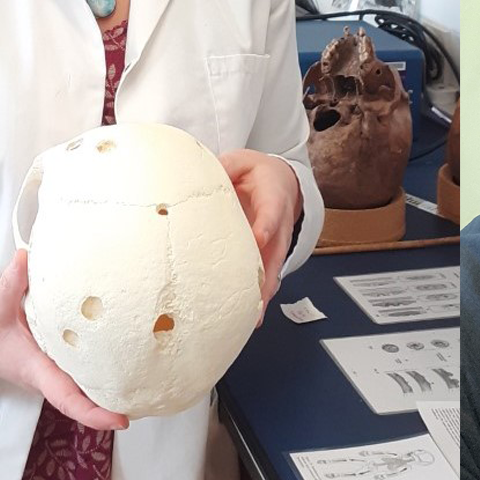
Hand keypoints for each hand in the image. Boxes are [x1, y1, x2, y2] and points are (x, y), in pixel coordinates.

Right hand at [0, 250, 129, 430]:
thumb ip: (11, 281)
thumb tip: (25, 256)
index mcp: (36, 369)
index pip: (68, 399)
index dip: (95, 413)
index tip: (122, 420)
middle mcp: (47, 375)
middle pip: (84, 399)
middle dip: (114, 404)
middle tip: (151, 397)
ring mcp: (50, 371)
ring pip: (83, 387)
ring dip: (109, 388)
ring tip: (146, 381)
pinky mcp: (51, 361)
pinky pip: (78, 372)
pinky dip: (99, 370)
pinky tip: (123, 356)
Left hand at [218, 149, 302, 325]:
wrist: (283, 180)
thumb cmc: (259, 173)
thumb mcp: (242, 161)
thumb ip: (224, 168)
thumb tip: (196, 178)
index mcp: (274, 196)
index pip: (272, 213)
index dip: (265, 227)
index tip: (258, 239)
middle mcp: (280, 223)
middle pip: (276, 252)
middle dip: (266, 276)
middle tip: (255, 296)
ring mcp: (277, 242)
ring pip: (273, 271)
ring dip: (263, 295)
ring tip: (251, 318)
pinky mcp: (270, 255)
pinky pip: (267, 277)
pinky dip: (260, 297)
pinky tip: (248, 316)